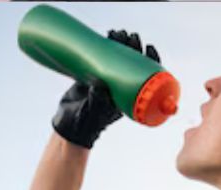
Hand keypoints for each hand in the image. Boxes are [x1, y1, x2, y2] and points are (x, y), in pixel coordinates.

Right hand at [51, 29, 161, 148]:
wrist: (69, 124)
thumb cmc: (86, 124)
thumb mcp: (94, 113)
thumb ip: (97, 101)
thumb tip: (99, 85)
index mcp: (129, 96)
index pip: (146, 76)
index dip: (151, 60)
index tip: (148, 47)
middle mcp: (121, 86)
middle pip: (134, 62)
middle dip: (135, 46)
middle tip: (130, 36)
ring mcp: (108, 79)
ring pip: (120, 57)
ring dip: (122, 43)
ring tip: (118, 33)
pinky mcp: (95, 74)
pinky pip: (105, 56)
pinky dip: (107, 45)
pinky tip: (108, 35)